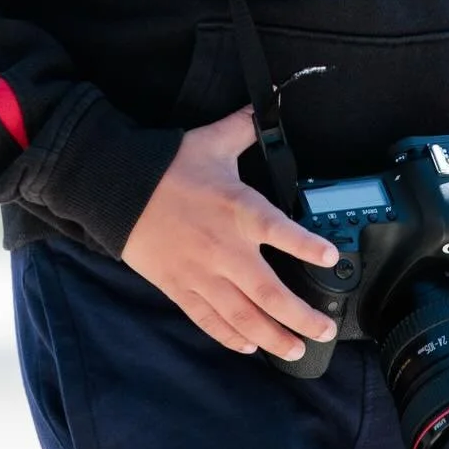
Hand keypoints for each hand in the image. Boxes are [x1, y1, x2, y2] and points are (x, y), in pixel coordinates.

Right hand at [122, 104, 340, 360]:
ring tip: (297, 350)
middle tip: (325, 331)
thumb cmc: (168, 165)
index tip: (331, 259)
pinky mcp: (179, 287)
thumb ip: (246, 125)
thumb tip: (272, 97)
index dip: (307, 246)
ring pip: (242, 315)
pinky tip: (249, 346)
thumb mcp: (212, 140)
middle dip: (300, 316)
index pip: (279, 230)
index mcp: (237, 208)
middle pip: (268, 291)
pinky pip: (209, 319)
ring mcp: (201, 273)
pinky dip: (230, 336)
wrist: (116, 188)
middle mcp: (223, 247)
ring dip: (273, 336)